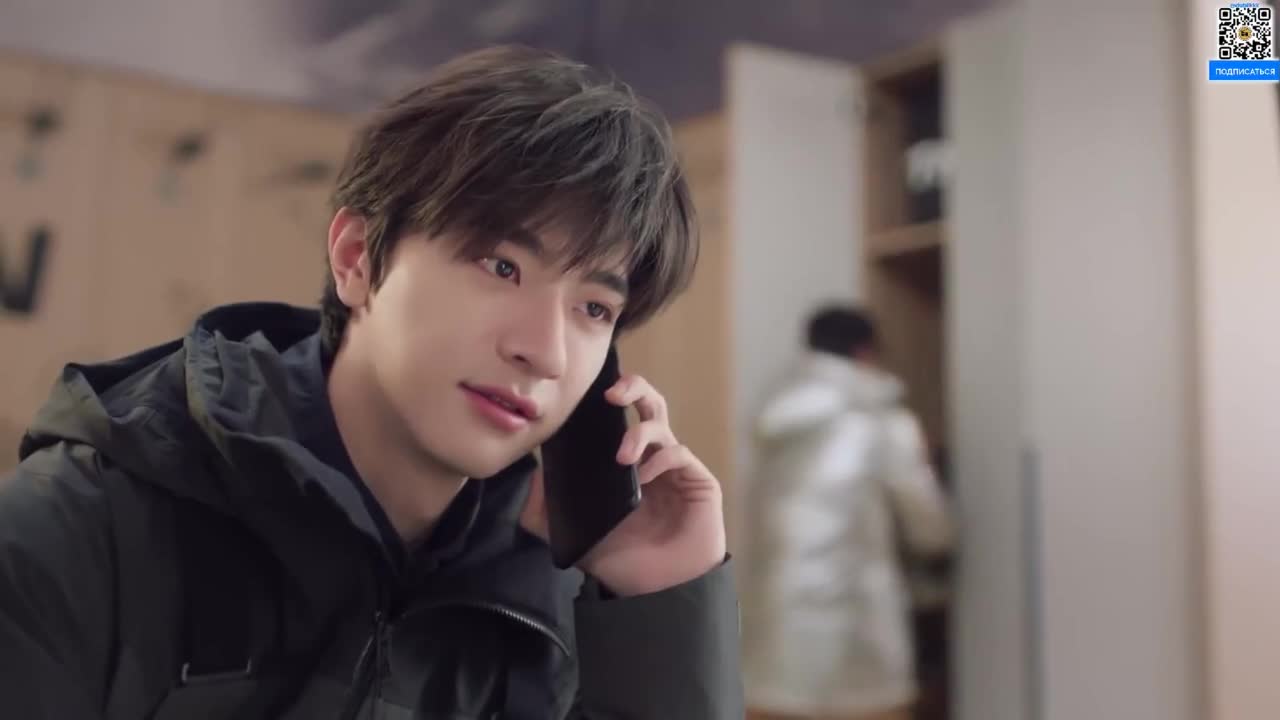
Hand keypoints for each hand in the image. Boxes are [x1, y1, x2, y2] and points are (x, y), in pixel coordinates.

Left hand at [520, 374, 726, 596]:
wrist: (657, 593)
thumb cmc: (622, 562)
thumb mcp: (573, 536)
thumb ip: (545, 513)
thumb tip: (534, 473)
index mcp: (624, 464)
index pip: (617, 419)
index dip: (603, 403)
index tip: (582, 399)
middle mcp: (651, 458)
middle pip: (648, 403)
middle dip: (632, 387)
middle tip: (611, 394)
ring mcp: (675, 467)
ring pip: (661, 422)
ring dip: (638, 433)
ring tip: (622, 457)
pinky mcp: (698, 480)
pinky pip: (677, 453)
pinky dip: (658, 459)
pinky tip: (642, 479)